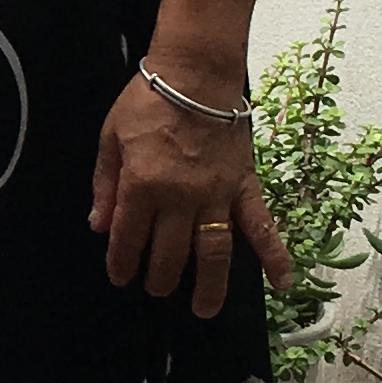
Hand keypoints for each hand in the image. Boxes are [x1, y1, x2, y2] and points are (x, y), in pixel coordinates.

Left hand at [88, 69, 293, 318]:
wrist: (196, 73)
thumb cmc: (149, 100)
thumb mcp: (110, 138)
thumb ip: (105, 185)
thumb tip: (99, 226)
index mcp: (143, 184)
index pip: (129, 238)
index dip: (121, 263)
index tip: (120, 277)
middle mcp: (181, 197)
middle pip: (170, 253)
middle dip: (160, 277)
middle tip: (155, 288)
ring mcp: (217, 194)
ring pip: (214, 251)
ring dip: (209, 285)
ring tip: (203, 309)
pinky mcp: (245, 186)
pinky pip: (262, 225)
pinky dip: (275, 255)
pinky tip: (282, 283)